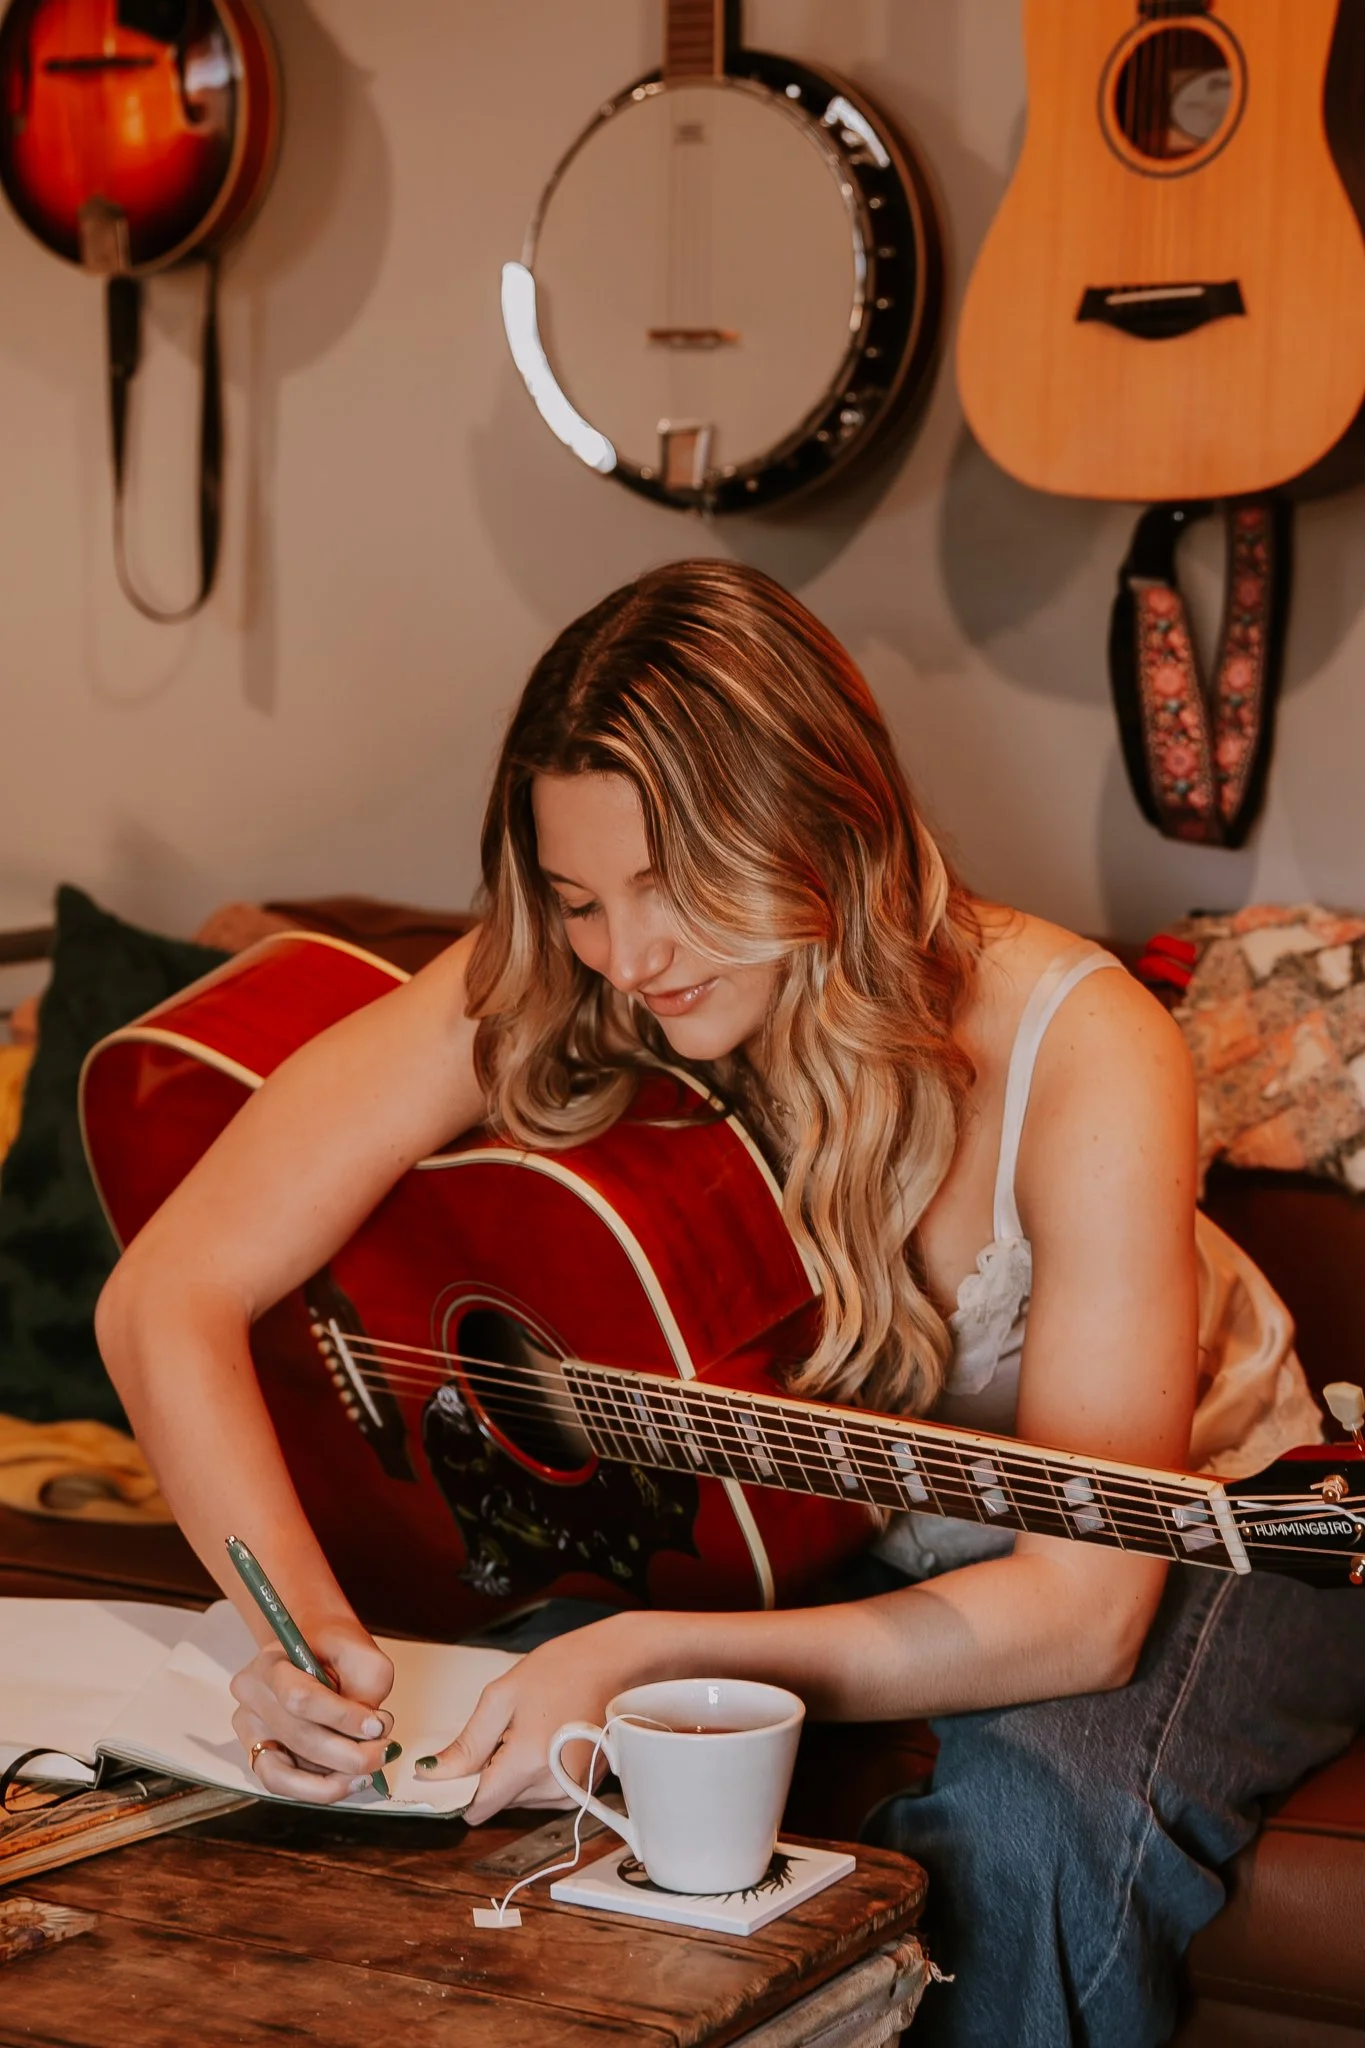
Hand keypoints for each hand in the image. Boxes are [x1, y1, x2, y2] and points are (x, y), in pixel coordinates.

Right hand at [229, 1612, 395, 1803]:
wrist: (313, 1644)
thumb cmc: (335, 1648)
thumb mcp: (362, 1655)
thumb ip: (368, 1692)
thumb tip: (370, 1736)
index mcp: (271, 1662)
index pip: (301, 1698)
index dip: (342, 1718)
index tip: (378, 1726)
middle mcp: (252, 1695)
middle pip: (297, 1737)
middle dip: (347, 1754)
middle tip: (383, 1753)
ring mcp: (249, 1726)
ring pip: (283, 1772)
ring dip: (330, 1780)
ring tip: (365, 1775)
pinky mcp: (255, 1750)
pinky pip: (282, 1783)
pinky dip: (316, 1789)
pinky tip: (345, 1781)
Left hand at [414, 1611, 656, 1823]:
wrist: (618, 1663)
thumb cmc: (564, 1669)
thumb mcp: (503, 1695)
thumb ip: (467, 1744)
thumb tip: (431, 1775)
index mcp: (529, 1764)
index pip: (477, 1807)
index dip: (461, 1788)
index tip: (460, 1762)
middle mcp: (553, 1789)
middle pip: (499, 1801)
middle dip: (494, 1771)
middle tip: (511, 1728)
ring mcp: (572, 1793)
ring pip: (520, 1798)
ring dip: (517, 1771)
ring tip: (536, 1729)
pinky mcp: (584, 1790)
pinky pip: (542, 1792)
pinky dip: (537, 1772)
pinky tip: (549, 1738)